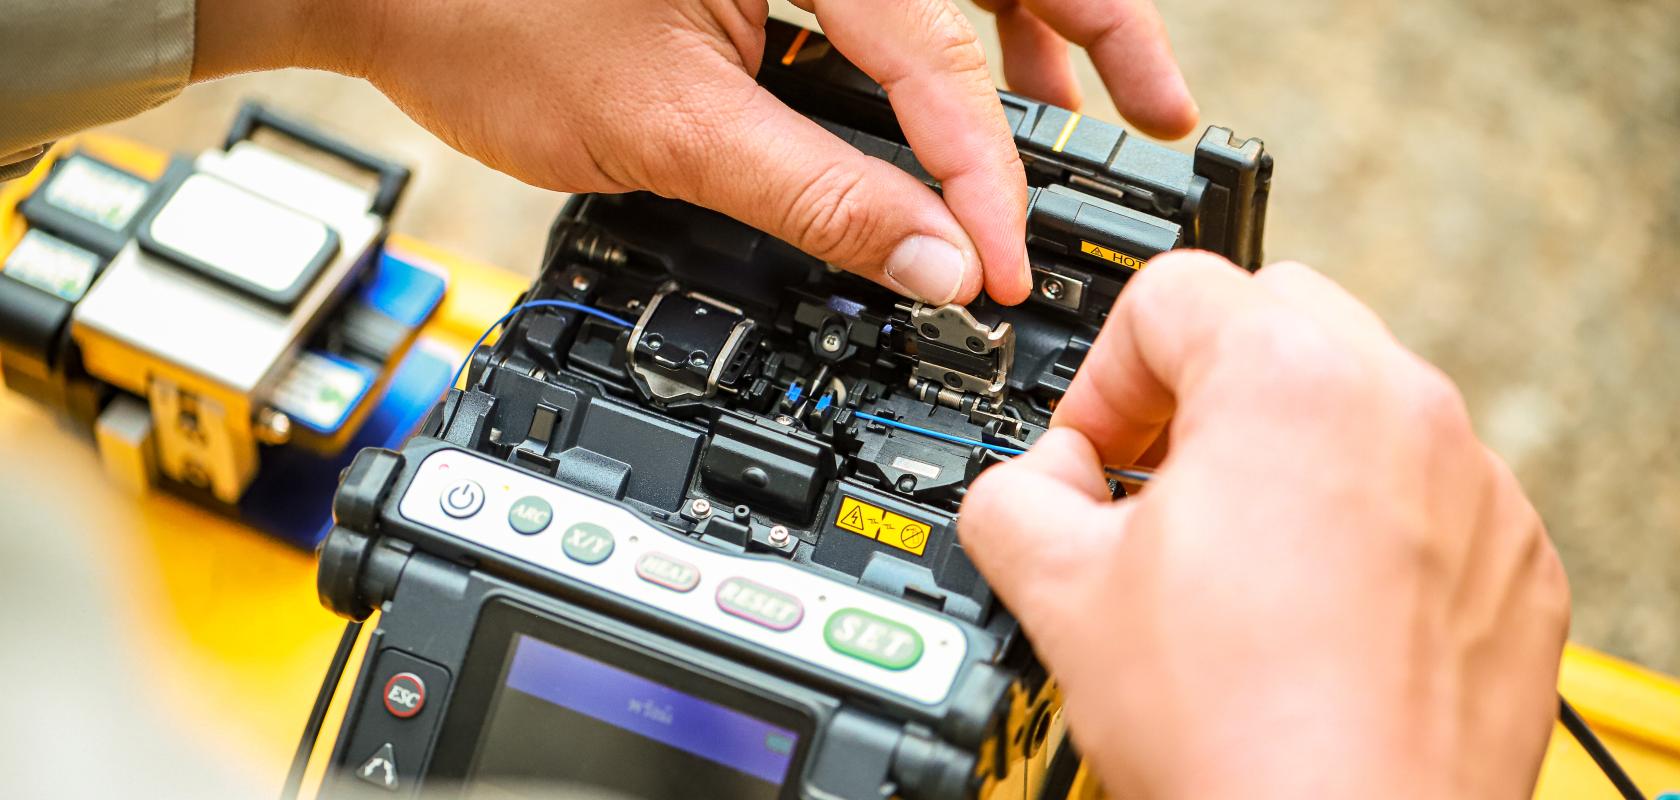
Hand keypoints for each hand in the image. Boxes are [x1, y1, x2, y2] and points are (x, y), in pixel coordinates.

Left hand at [192, 0, 1193, 305]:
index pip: (939, 64)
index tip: (1005, 270)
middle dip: (1094, 36)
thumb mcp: (669, 128)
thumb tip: (931, 264)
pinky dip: (945, 38)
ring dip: (1030, 39)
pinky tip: (968, 96)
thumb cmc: (487, 21)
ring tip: (1085, 118)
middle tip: (1164, 116)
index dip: (985, 181)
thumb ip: (817, 196)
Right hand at [959, 252, 1569, 797]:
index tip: (1093, 453)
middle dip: (1199, 384)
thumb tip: (1029, 485)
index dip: (1103, 375)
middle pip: (1277, 317)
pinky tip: (1311, 609)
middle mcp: (1404, 410)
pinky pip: (1427, 489)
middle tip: (1156, 479)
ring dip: (1283, 446)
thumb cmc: (1234, 735)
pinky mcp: (1516, 563)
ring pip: (1359, 400)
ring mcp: (1477, 487)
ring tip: (1231, 555)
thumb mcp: (1058, 592)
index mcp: (1288, 383)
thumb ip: (1013, 493)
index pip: (1170, 293)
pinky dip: (1363, 518)